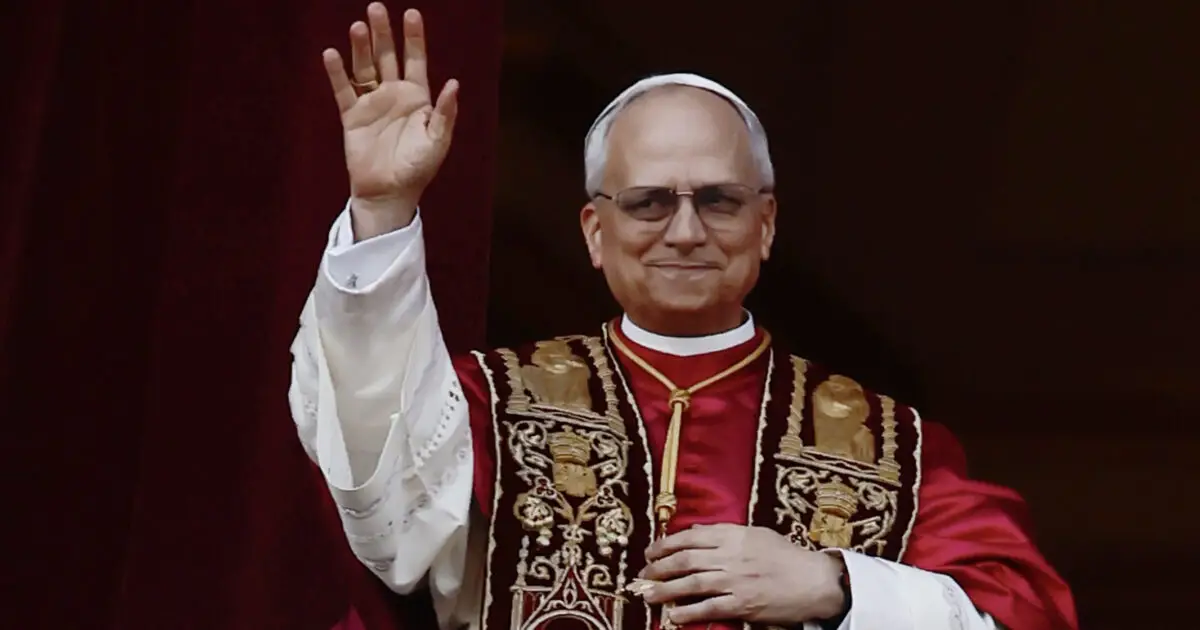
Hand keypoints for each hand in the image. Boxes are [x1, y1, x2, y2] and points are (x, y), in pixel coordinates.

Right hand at [322, 3, 459, 237]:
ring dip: (361, 48)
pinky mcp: (352, 117)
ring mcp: (372, 104)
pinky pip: (344, 90)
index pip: (416, 60)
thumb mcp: (437, 141)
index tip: (412, 13)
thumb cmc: (417, 168)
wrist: (389, 193)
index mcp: (417, 98)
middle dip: (383, 33)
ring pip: (365, 68)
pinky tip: (332, 54)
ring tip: (357, 26)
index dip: (414, 38)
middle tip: (376, 8)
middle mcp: (394, 95)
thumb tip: (453, 83)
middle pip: (387, 56)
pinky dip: (337, 73)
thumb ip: (444, 112)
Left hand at [638, 524, 846, 625]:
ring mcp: (734, 581)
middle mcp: (730, 556)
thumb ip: (726, 533)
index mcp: (733, 535)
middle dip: (658, 567)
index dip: (665, 544)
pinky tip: (674, 615)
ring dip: (665, 590)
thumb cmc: (786, 556)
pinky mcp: (742, 604)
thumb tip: (695, 534)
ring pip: (690, 584)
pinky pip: (708, 608)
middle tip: (643, 575)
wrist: (813, 581)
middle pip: (684, 560)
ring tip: (648, 595)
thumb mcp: (756, 534)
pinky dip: (688, 612)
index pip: (689, 537)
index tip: (651, 552)